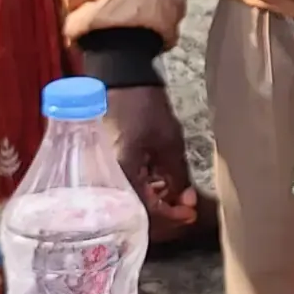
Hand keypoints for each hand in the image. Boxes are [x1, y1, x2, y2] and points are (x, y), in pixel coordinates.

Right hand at [108, 83, 205, 240]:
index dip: (173, 216)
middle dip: (165, 213)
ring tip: (176, 194)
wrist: (121, 77)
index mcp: (121, 174)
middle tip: (185, 205)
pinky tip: (159, 185)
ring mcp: (102, 174)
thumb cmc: (144, 104)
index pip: (146, 213)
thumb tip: (185, 202)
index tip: (191, 211)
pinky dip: (143, 192)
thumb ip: (177, 177)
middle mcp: (105, 179)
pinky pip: (124, 190)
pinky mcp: (104, 167)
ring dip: (156, 203)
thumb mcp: (170, 141)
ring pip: (130, 204)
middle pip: (136, 214)